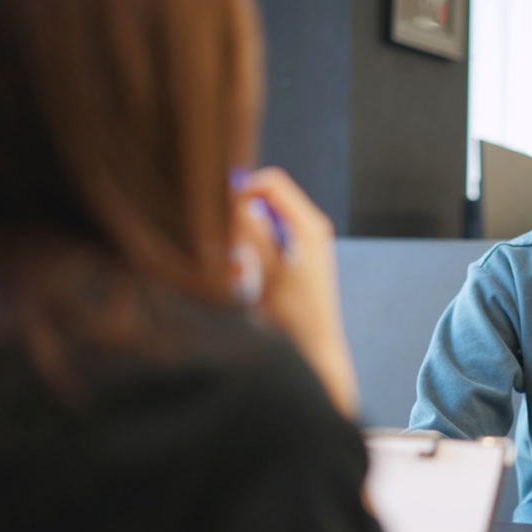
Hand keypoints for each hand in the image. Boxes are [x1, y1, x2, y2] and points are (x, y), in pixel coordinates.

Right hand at [232, 167, 358, 418]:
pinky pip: (268, 239)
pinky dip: (251, 251)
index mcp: (308, 226)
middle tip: (225, 244)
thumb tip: (235, 198)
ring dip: (243, 237)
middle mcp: (310, 228)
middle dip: (240, 216)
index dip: (242, 189)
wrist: (313, 348)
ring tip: (236, 267)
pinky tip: (241, 275)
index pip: (271, 183)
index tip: (218, 212)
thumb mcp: (265, 272)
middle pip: (266, 198)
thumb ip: (252, 233)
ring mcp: (306, 243)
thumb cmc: (291, 315)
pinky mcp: (299, 258)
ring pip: (263, 220)